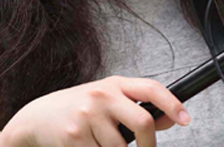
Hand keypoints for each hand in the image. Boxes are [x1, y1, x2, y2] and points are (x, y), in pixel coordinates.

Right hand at [0, 76, 189, 146]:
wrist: (38, 116)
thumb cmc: (81, 107)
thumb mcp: (110, 99)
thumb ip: (139, 107)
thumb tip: (171, 119)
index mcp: (116, 84)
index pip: (151, 89)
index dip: (172, 104)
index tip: (185, 119)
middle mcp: (103, 96)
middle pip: (142, 122)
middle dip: (149, 144)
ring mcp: (87, 116)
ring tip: (102, 143)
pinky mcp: (74, 137)